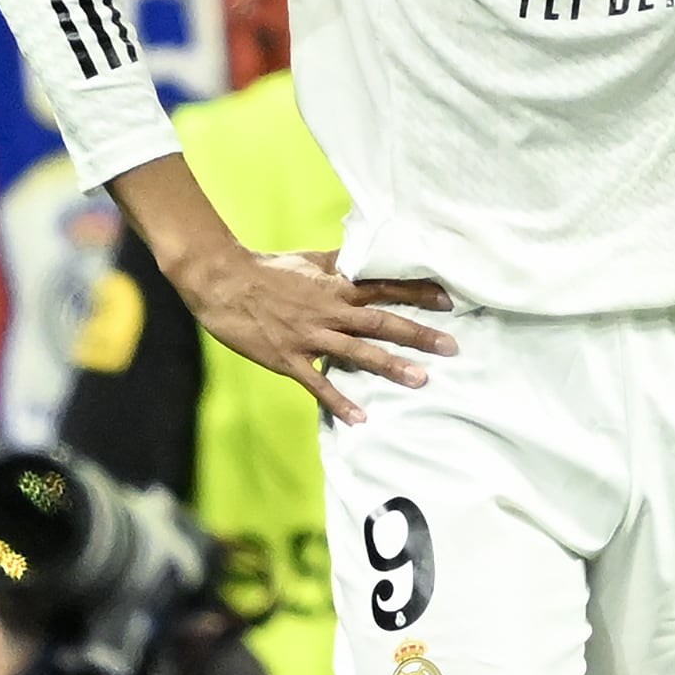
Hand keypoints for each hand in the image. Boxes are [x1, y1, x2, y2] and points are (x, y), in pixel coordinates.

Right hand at [165, 244, 453, 425]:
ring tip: (421, 380)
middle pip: (380, 322)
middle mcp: (329, 311)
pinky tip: (360, 418)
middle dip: (417, 334)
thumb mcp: (308, 260)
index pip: (383, 288)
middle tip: (450, 346)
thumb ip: (340, 263)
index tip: (448, 301)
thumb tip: (367, 257)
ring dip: (390, 365)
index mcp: (335, 286)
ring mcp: (310, 336)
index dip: (416, 294)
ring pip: (357, 352)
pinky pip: (318, 382)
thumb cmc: (267, 269)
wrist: (224, 282)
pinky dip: (339, 400)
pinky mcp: (289, 359)